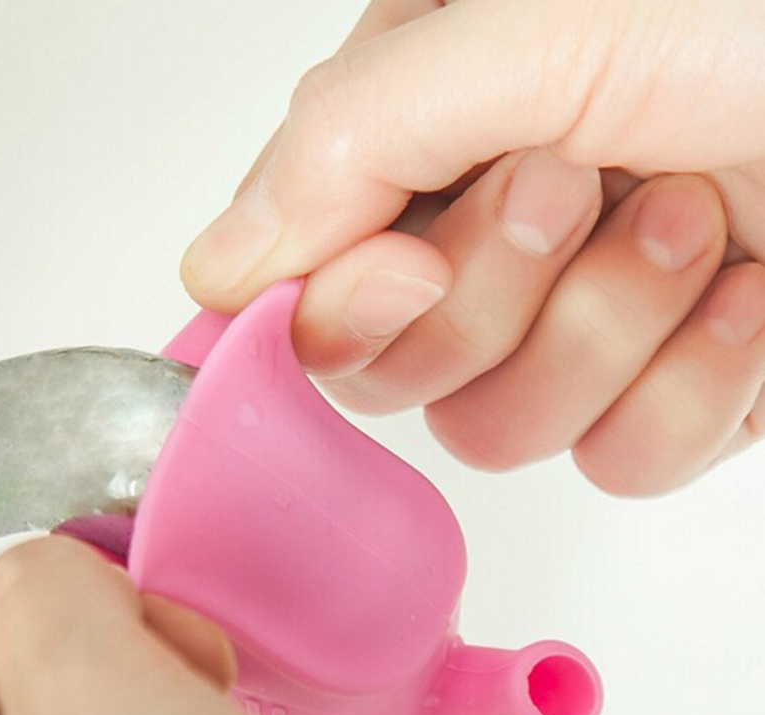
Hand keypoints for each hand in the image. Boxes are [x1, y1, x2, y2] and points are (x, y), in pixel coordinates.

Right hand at [182, 0, 764, 495]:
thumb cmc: (764, 8)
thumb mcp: (535, 25)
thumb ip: (346, 148)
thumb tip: (213, 273)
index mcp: (424, 137)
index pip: (297, 286)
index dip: (337, 312)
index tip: (408, 266)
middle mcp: (482, 235)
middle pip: (396, 374)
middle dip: (490, 300)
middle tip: (575, 185)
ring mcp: (572, 320)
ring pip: (501, 429)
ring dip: (601, 331)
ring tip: (695, 218)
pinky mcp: (664, 390)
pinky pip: (617, 461)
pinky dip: (688, 390)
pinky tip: (749, 296)